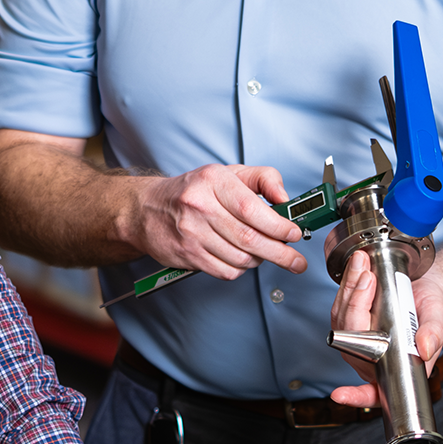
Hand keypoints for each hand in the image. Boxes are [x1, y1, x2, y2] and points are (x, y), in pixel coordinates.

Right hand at [124, 164, 301, 278]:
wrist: (146, 210)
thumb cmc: (193, 190)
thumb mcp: (228, 172)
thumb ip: (263, 178)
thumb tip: (285, 197)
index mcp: (213, 180)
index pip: (251, 208)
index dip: (278, 225)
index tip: (294, 234)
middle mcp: (199, 206)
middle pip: (248, 238)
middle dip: (280, 253)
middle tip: (296, 261)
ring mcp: (191, 233)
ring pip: (240, 258)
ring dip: (260, 260)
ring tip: (265, 253)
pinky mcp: (187, 255)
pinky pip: (226, 271)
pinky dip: (241, 268)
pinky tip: (242, 258)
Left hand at [327, 250, 442, 408]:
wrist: (425, 290)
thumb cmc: (431, 311)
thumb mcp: (437, 320)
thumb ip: (433, 335)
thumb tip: (425, 349)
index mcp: (393, 369)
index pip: (372, 392)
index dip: (355, 396)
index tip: (340, 395)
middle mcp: (371, 359)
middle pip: (351, 339)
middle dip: (357, 303)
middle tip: (369, 279)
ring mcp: (357, 341)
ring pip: (342, 318)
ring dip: (350, 289)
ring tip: (363, 265)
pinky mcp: (349, 320)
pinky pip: (340, 305)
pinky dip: (347, 285)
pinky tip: (356, 269)